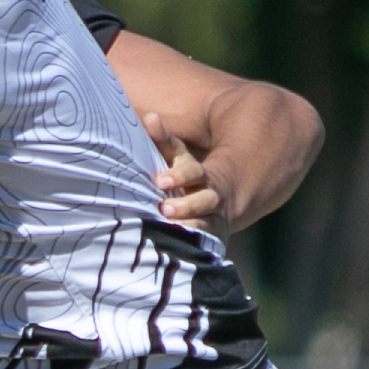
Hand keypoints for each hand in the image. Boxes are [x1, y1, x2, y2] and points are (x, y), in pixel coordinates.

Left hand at [145, 111, 228, 238]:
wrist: (218, 198)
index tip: (160, 182)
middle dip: (186, 205)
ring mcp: (213, 216)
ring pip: (206, 222)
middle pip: (204, 198)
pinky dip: (195, 245)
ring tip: (171, 230)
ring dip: (190, 226)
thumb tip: (150, 117)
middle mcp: (209, 194)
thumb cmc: (183, 174)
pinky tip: (181, 251)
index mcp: (198, 173)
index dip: (177, 176)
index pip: (191, 172)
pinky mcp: (213, 236)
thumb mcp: (175, 157)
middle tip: (165, 209)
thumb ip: (161, 140)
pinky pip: (206, 242)